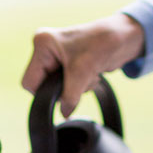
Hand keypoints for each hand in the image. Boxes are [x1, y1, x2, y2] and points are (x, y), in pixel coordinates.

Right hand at [21, 13, 144, 117]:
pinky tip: (91, 74)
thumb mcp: (83, 72)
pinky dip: (80, 85)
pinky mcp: (66, 64)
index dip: (44, 92)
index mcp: (42, 44)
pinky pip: (66, 86)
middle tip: (81, 79)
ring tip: (89, 74)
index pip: (30, 82)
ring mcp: (55, 56)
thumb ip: (70, 96)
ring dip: (74, 87)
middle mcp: (45, 49)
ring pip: (55, 88)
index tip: (63, 90)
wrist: (123, 38)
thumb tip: (64, 113)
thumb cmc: (102, 44)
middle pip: (42, 85)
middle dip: (63, 89)